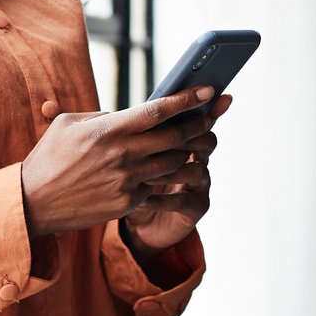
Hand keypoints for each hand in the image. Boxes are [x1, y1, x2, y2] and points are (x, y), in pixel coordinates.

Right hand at [18, 85, 219, 237]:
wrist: (33, 203)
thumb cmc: (49, 157)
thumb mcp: (70, 124)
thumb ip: (103, 117)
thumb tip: (129, 114)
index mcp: (108, 130)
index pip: (157, 110)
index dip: (186, 99)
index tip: (208, 91)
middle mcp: (122, 155)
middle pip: (175, 137)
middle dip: (198, 125)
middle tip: (209, 118)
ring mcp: (127, 181)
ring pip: (172, 163)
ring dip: (186, 152)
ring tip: (193, 144)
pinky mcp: (127, 203)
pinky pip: (156, 186)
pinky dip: (162, 176)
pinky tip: (164, 169)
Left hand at [123, 92, 231, 252]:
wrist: (134, 223)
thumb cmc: (129, 183)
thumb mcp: (129, 154)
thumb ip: (129, 134)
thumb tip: (109, 115)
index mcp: (184, 142)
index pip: (199, 119)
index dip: (205, 106)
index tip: (207, 91)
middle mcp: (198, 161)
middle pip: (207, 140)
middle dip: (188, 135)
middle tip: (166, 135)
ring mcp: (200, 186)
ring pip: (197, 170)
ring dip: (171, 170)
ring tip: (144, 174)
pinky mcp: (195, 209)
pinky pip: (183, 200)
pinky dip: (160, 199)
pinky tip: (140, 199)